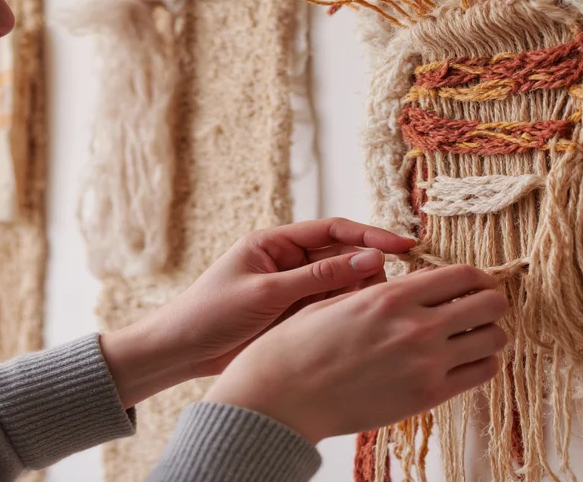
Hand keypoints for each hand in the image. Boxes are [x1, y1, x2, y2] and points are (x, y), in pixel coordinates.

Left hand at [100, 218, 414, 407]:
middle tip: (391, 286)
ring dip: (359, 292)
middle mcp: (288, 262)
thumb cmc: (211, 313)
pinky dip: (346, 312)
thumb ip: (319, 277)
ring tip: (378, 307)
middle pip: (341, 256)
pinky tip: (361, 322)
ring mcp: (292, 290)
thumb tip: (370, 259)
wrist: (179, 353)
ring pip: (339, 284)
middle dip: (368, 266)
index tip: (404, 245)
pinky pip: (328, 308)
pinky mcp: (292, 315)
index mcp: (276, 242)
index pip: (333, 230)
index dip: (370, 234)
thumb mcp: (267, 292)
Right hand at [204, 265, 507, 443]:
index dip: (477, 276)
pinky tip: (463, 360)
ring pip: (494, 339)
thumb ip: (387, 291)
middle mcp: (417, 326)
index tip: (475, 282)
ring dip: (488, 333)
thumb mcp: (341, 300)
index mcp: (392, 295)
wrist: (282, 396)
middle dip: (490, 301)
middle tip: (479, 306)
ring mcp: (426, 364)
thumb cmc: (302, 344)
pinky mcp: (427, 397)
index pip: (464, 275)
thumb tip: (422, 283)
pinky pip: (482, 374)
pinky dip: (482, 363)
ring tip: (471, 335)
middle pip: (490, 303)